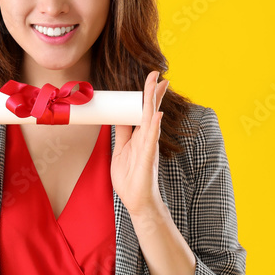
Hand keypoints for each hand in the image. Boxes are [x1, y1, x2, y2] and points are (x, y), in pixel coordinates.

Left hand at [112, 71, 169, 216]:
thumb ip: (121, 134)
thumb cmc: (130, 178)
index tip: (152, 79)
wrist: (136, 200)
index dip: (147, 94)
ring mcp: (148, 146)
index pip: (143, 110)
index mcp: (140, 135)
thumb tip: (117, 116)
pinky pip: (151, 138)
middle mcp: (147, 137)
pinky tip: (156, 114)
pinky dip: (154, 126)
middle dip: (153, 91)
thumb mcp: (120, 150)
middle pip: (150, 109)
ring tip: (158, 84)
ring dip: (154, 101)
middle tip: (157, 74)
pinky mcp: (148, 157)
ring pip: (151, 118)